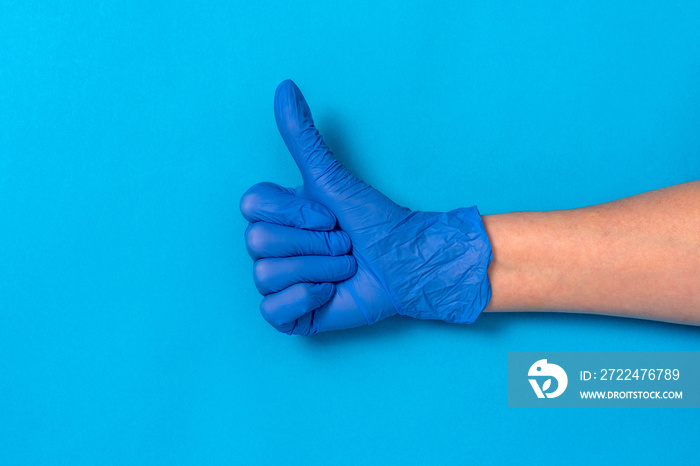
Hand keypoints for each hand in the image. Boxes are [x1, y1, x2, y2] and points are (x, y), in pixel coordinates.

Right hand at [241, 80, 492, 334]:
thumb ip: (303, 138)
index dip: (296, 213)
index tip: (330, 216)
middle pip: (257, 242)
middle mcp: (270, 248)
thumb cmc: (375, 223)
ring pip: (266, 275)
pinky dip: (306, 299)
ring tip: (344, 268)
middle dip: (314, 243)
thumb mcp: (334, 179)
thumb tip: (284, 87)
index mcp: (276, 216)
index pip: (251, 207)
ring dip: (319, 270)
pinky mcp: (288, 315)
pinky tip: (330, 294)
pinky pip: (272, 310)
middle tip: (343, 244)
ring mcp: (277, 283)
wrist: (407, 265)